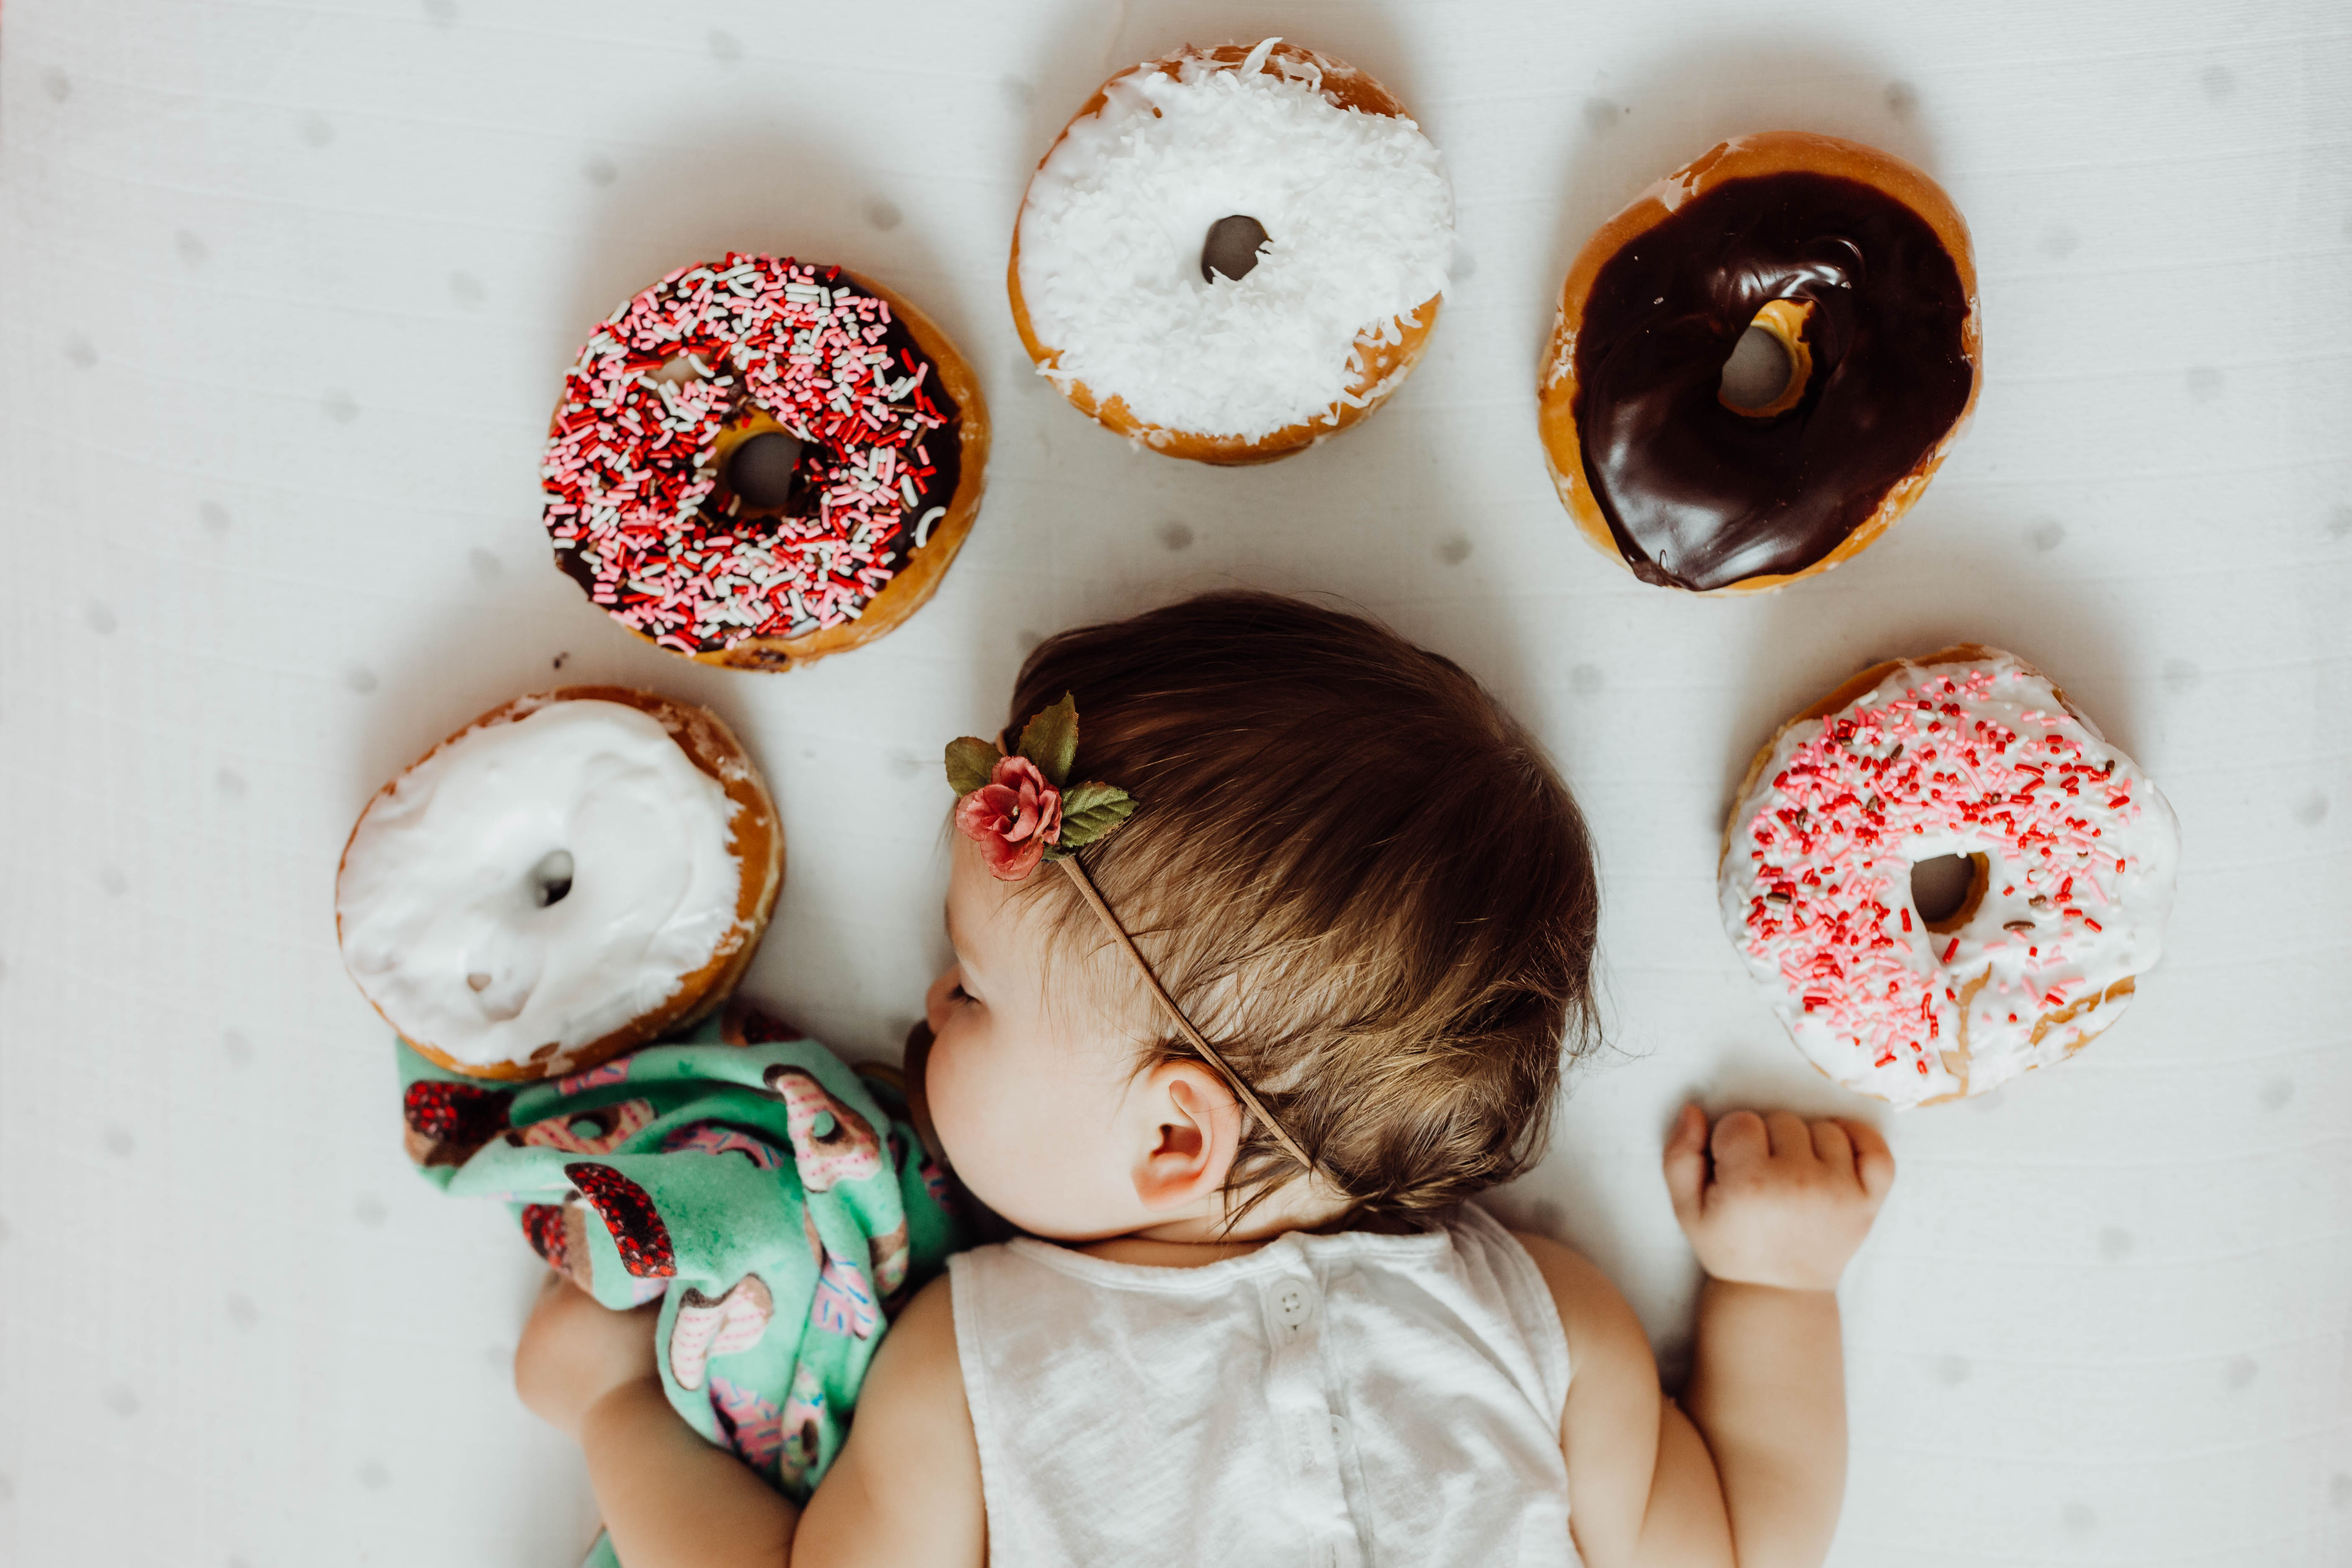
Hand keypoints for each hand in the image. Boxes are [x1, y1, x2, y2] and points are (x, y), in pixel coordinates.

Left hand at [514, 1269, 661, 1436]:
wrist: (632, 1425)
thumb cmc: (655, 1361)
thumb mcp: (657, 1304)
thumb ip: (642, 1273)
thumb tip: (640, 1250)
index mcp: (569, 1295)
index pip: (579, 1254)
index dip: (599, 1254)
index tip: (613, 1255)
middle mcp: (538, 1319)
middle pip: (555, 1284)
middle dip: (577, 1283)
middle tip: (603, 1284)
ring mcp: (526, 1352)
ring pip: (544, 1319)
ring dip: (562, 1316)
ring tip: (592, 1324)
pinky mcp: (523, 1382)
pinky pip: (538, 1352)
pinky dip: (554, 1349)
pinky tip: (579, 1354)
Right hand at [1662, 1105, 1894, 1291]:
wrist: (1779, 1292)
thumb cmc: (1732, 1246)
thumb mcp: (1687, 1209)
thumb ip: (1680, 1155)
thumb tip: (1693, 1110)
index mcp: (1750, 1184)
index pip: (1740, 1122)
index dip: (1730, 1141)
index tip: (1731, 1167)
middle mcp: (1799, 1183)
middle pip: (1782, 1120)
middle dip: (1767, 1141)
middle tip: (1763, 1175)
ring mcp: (1839, 1191)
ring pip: (1824, 1128)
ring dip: (1807, 1143)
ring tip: (1794, 1172)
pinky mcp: (1868, 1202)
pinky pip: (1875, 1148)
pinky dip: (1859, 1139)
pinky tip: (1835, 1151)